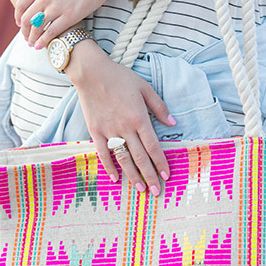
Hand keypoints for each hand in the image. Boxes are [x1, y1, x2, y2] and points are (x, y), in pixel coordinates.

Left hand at [14, 0, 116, 48]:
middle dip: (25, 31)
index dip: (18, 16)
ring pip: (38, 27)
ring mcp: (57, 7)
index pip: (21, 4)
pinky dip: (44, 41)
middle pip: (27, 18)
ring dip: (33, 38)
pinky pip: (52, 32)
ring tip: (33, 44)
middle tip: (26, 37)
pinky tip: (41, 46)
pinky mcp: (70, 16)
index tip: (20, 24)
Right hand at [66, 40, 175, 195]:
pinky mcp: (95, 131)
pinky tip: (115, 179)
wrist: (91, 72)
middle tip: (156, 192)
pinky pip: (103, 153)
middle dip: (149, 176)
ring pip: (123, 159)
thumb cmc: (119, 77)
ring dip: (132, 176)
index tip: (166, 176)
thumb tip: (173, 123)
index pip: (153, 146)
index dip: (160, 163)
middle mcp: (125, 127)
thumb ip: (159, 107)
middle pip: (140, 157)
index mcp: (139, 118)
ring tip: (140, 189)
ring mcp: (109, 131)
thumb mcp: (145, 88)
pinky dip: (109, 167)